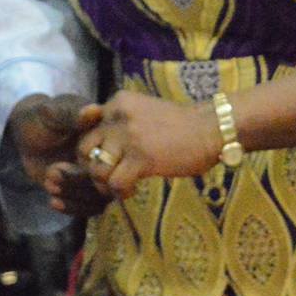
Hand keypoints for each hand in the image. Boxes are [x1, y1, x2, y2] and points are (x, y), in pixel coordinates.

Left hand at [6, 93, 110, 218]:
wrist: (26, 134)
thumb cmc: (42, 117)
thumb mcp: (54, 112)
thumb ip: (72, 114)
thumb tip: (93, 111)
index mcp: (106, 136)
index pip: (113, 156)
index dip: (96, 164)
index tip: (70, 162)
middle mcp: (105, 158)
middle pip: (107, 181)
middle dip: (79, 182)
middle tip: (51, 173)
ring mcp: (95, 175)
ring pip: (98, 198)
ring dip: (74, 195)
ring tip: (49, 184)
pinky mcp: (83, 189)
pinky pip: (88, 207)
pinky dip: (72, 207)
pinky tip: (53, 201)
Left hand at [74, 89, 222, 198]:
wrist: (211, 127)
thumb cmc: (181, 124)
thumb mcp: (144, 112)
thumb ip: (121, 123)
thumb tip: (102, 147)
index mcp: (117, 103)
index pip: (86, 127)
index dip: (91, 148)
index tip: (104, 159)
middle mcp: (117, 116)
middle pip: (84, 148)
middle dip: (92, 168)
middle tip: (108, 177)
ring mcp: (128, 136)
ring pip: (97, 169)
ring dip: (106, 184)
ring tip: (121, 186)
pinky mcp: (141, 157)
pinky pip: (115, 182)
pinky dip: (120, 192)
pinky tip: (132, 190)